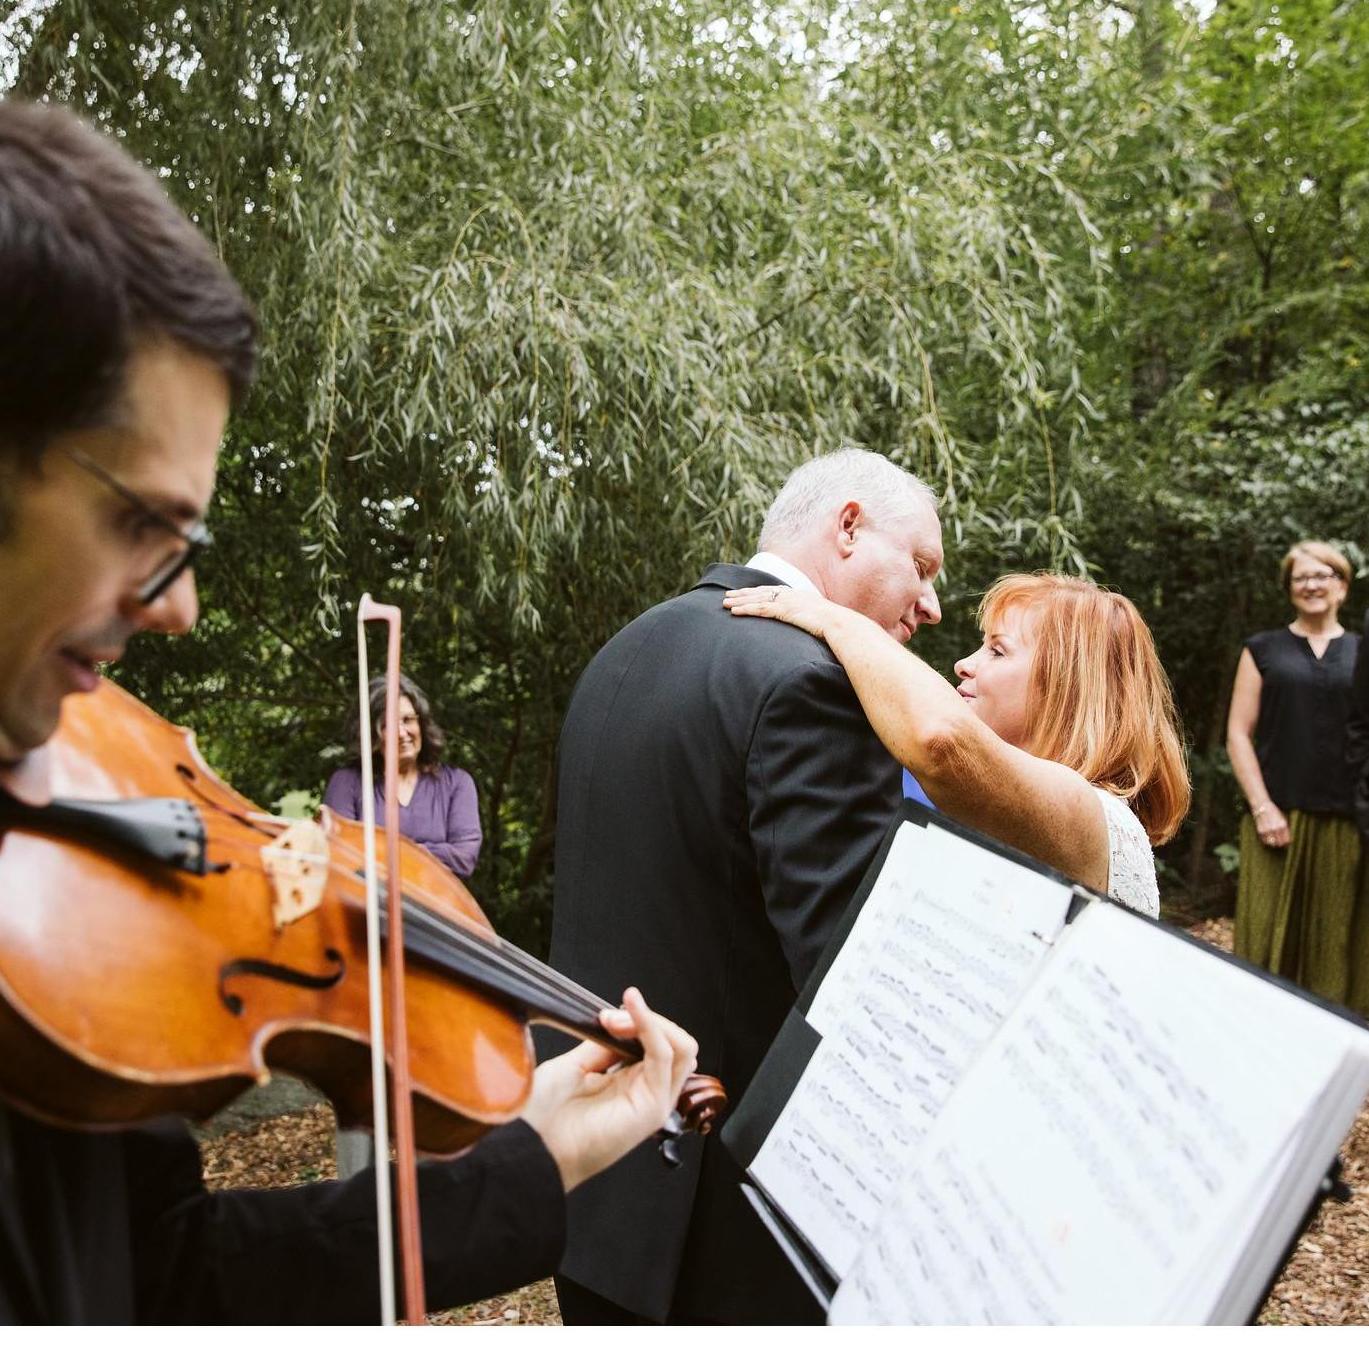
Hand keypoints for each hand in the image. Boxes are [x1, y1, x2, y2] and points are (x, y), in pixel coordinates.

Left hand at [522, 987, 697, 1192]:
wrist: (532, 1144)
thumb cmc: (545, 1116)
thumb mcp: (577, 1066)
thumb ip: (605, 1045)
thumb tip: (623, 1023)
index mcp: (630, 1083)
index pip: (656, 1041)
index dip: (636, 1020)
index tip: (605, 1015)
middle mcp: (647, 1092)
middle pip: (675, 1042)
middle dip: (647, 1019)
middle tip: (611, 1017)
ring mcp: (654, 1100)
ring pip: (681, 1047)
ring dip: (652, 1021)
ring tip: (617, 1019)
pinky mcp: (654, 1107)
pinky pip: (666, 1057)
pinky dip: (652, 1028)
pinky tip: (634, 1013)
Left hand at [722, 585, 839, 640]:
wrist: (841, 625)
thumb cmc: (835, 626)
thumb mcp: (821, 620)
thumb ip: (811, 620)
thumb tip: (810, 627)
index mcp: (799, 595)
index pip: (773, 591)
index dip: (757, 591)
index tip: (745, 592)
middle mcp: (791, 595)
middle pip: (761, 592)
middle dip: (742, 593)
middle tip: (727, 595)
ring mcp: (787, 602)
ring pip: (757, 599)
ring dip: (739, 601)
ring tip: (724, 603)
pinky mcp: (784, 611)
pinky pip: (760, 609)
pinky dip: (746, 610)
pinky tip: (734, 612)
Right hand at [1254, 803, 1289, 847]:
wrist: (1261, 805)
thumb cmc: (1273, 811)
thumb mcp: (1282, 818)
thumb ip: (1285, 828)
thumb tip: (1286, 838)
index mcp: (1283, 825)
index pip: (1287, 840)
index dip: (1287, 842)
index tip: (1286, 842)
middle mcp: (1276, 829)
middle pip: (1279, 843)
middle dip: (1280, 843)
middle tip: (1280, 843)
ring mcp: (1268, 830)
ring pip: (1272, 843)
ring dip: (1273, 843)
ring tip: (1274, 842)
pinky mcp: (1260, 831)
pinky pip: (1265, 840)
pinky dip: (1267, 841)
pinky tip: (1268, 838)